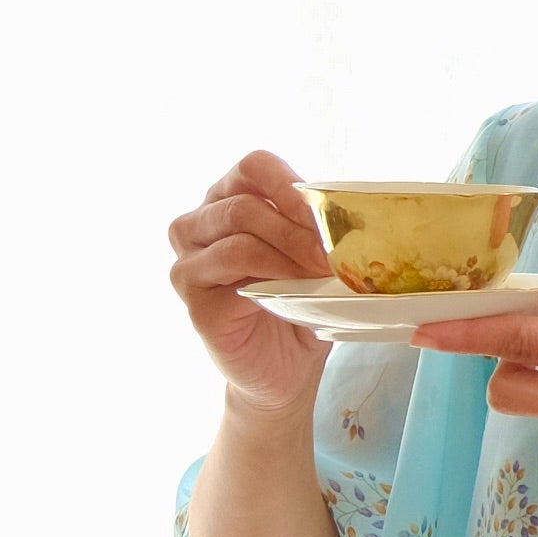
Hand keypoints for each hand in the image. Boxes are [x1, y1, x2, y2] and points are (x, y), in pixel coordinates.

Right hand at [167, 149, 332, 416]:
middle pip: (245, 201)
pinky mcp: (191, 294)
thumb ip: (317, 230)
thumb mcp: (313, 259)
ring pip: (237, 229)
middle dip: (297, 224)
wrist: (286, 370)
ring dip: (288, 246)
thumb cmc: (300, 306)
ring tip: (323, 270)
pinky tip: (297, 287)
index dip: (290, 182)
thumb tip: (349, 210)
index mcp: (230, 200)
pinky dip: (272, 270)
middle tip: (336, 251)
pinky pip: (230, 264)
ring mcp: (188, 259)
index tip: (328, 209)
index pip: (254, 166)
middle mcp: (199, 224)